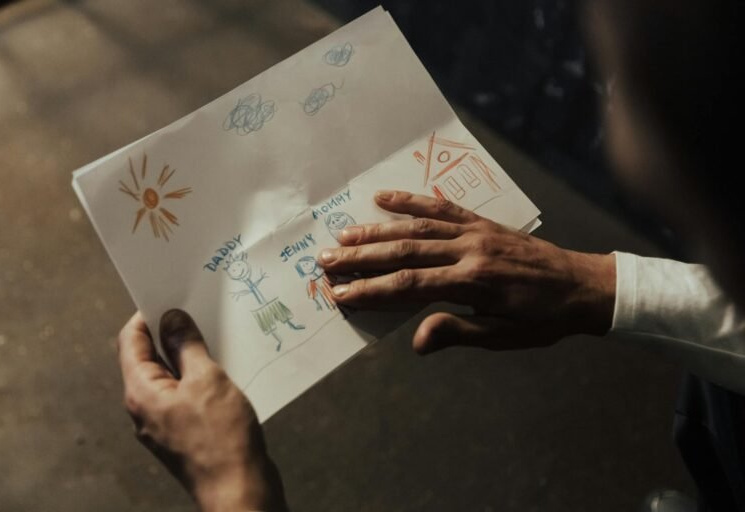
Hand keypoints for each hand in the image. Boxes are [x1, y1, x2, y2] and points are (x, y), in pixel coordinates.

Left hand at [118, 310, 288, 511]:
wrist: (240, 488)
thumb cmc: (221, 438)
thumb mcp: (206, 379)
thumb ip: (186, 346)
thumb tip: (172, 320)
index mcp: (141, 392)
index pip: (130, 342)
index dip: (147, 316)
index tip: (169, 297)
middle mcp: (147, 407)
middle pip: (150, 358)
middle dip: (172, 333)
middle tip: (197, 311)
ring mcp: (166, 421)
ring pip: (172, 376)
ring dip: (190, 355)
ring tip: (215, 336)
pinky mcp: (186, 431)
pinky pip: (187, 393)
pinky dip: (201, 376)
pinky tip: (224, 367)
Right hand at [319, 190, 615, 353]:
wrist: (582, 285)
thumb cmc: (542, 319)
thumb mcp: (503, 337)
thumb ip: (457, 331)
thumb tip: (416, 341)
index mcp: (473, 282)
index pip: (410, 286)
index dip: (371, 290)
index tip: (341, 294)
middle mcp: (469, 251)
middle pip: (404, 252)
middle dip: (361, 257)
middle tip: (325, 260)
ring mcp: (474, 232)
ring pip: (416, 228)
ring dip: (376, 230)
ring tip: (342, 233)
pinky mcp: (481, 222)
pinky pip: (441, 208)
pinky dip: (411, 202)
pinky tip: (384, 198)